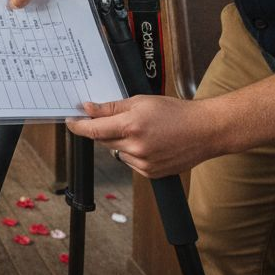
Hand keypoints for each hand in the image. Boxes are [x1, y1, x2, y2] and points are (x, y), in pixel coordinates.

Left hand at [66, 96, 220, 177]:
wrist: (205, 131)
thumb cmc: (176, 112)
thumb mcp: (141, 101)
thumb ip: (112, 106)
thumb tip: (88, 108)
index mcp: (132, 125)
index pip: (94, 129)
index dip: (78, 126)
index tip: (69, 121)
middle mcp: (136, 147)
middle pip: (103, 140)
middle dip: (103, 130)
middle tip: (116, 119)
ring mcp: (143, 163)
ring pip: (116, 152)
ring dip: (119, 142)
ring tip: (142, 130)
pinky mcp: (150, 173)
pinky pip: (130, 162)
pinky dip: (132, 152)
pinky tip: (149, 143)